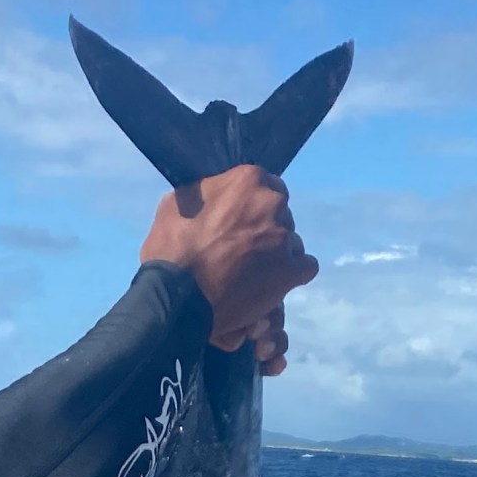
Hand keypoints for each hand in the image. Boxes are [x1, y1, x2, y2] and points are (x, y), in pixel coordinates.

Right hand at [139, 166, 316, 375]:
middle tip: (247, 252)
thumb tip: (211, 195)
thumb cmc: (170, 250)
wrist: (177, 296)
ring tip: (257, 274)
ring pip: (293, 242)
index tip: (242, 224)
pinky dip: (293, 275)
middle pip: (281, 215)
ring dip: (279, 255)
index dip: (254, 207)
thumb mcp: (176, 203)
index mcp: (247, 180)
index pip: (266, 186)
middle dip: (267, 231)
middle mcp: (272, 203)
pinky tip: (276, 284)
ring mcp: (284, 239)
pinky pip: (306, 267)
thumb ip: (204, 193)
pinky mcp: (291, 272)